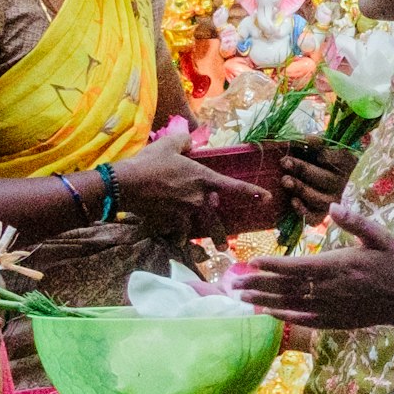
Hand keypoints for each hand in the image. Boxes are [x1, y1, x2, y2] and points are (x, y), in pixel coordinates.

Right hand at [111, 126, 274, 236]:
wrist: (126, 184)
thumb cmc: (149, 162)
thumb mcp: (169, 144)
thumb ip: (184, 142)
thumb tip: (190, 143)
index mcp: (203, 179)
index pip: (233, 187)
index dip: (252, 192)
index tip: (267, 198)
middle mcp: (198, 199)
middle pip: (215, 220)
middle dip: (221, 235)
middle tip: (225, 245)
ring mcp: (183, 214)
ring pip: (196, 230)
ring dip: (201, 240)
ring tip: (207, 251)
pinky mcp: (168, 223)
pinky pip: (176, 233)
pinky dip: (176, 238)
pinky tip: (177, 242)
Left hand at [238, 205, 393, 334]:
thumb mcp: (380, 236)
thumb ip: (355, 221)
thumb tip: (333, 205)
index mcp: (337, 266)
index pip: (296, 267)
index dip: (272, 266)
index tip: (252, 262)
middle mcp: (329, 289)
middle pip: (286, 288)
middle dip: (257, 284)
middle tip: (232, 283)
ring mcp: (330, 308)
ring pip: (290, 304)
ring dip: (264, 301)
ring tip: (241, 297)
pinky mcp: (334, 321)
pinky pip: (303, 319)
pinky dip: (283, 316)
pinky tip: (268, 313)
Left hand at [274, 140, 360, 226]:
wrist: (311, 179)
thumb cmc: (316, 156)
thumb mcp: (319, 146)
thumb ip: (315, 142)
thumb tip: (305, 139)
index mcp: (347, 163)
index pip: (341, 159)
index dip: (327, 156)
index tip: (313, 150)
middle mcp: (344, 184)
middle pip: (326, 179)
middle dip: (303, 169)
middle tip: (285, 162)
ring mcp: (334, 201)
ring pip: (320, 199)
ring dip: (301, 189)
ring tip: (285, 180)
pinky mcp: (322, 215)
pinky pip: (315, 217)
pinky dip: (303, 210)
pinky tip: (293, 201)